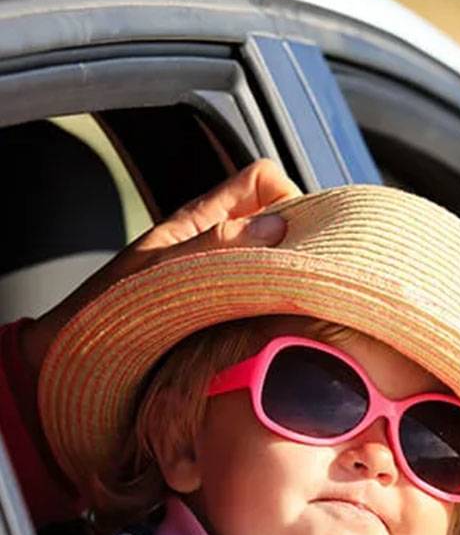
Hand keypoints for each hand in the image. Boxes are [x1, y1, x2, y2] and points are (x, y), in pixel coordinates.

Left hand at [21, 158, 301, 372]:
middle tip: (304, 271)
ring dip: (291, 275)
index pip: (262, 180)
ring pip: (279, 260)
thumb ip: (216, 242)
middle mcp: (222, 243)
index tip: (292, 235)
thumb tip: (278, 229)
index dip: (285, 196)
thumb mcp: (163, 266)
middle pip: (281, 220)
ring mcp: (228, 276)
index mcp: (204, 217)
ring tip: (293, 298)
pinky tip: (281, 321)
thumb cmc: (110, 308)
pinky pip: (270, 296)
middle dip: (299, 239)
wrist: (79, 354)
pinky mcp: (233, 310)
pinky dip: (282, 304)